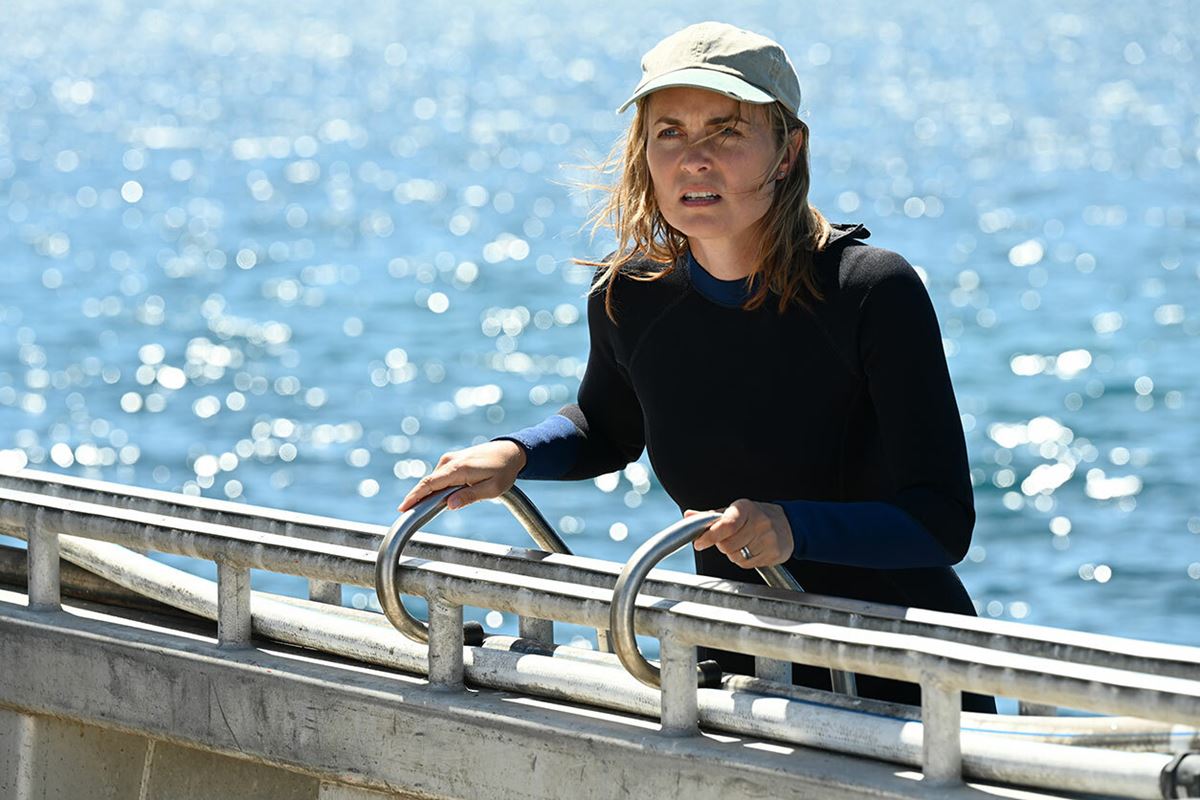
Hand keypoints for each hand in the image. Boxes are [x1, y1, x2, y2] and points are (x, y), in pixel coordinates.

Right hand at [398, 440, 526, 512]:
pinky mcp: (452, 460)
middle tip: (407, 513)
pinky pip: (439, 476)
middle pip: (428, 482)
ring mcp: (450, 459)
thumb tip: (449, 505)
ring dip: (428, 493)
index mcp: (458, 469)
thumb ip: (470, 496)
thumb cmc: (503, 471)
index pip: (430, 484)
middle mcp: (450, 461)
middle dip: (416, 497)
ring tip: (422, 508)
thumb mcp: (492, 489)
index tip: (403, 507)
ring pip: (434, 480)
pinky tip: (439, 497)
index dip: (415, 496)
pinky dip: (435, 486)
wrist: (510, 451)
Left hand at [687, 499, 793, 568]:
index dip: (710, 536)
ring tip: (743, 543)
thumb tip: (688, 516)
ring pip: (736, 556)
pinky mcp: (774, 553)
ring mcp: (768, 538)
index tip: (699, 543)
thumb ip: (709, 516)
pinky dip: (744, 560)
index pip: (726, 525)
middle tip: (729, 539)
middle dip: (723, 545)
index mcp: (746, 508)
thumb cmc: (755, 517)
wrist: (788, 524)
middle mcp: (759, 522)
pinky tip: (751, 550)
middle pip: (728, 545)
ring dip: (733, 554)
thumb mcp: (733, 512)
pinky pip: (748, 564)